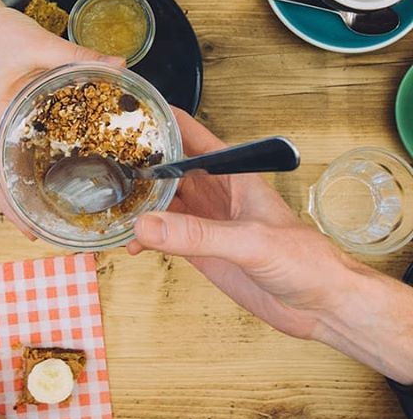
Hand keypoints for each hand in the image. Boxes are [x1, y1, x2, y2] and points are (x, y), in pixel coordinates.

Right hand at [0, 0, 121, 233]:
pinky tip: (72, 166)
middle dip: (28, 208)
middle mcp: (1, 129)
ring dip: (37, 189)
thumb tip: (120, 65)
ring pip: (19, 166)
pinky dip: (47, 161)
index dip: (10, 207)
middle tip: (61, 231)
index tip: (31, 231)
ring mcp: (10, 124)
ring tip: (69, 209)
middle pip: (8, 179)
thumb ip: (80, 56)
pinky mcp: (21, 114)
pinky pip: (33, 144)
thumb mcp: (40, 45)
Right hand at [128, 109, 412, 382]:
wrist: (320, 305)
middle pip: (166, 165)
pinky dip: (144, 238)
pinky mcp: (200, 249)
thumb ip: (198, 235)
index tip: (124, 114)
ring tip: (106, 203)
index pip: (188, 132)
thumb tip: (147, 226)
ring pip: (160, 201)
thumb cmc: (304, 259)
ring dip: (136, 202)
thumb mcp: (250, 242)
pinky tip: (130, 244)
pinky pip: (163, 236)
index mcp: (230, 171)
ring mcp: (205, 219)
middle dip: (135, 161)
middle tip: (99, 161)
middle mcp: (213, 189)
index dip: (158, 120)